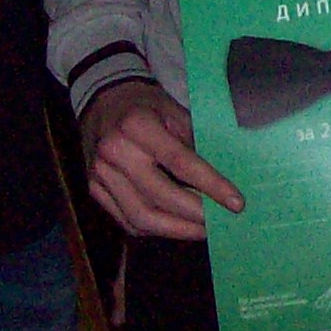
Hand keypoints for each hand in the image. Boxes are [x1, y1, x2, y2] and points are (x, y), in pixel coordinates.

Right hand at [78, 78, 242, 239]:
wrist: (104, 100)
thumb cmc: (147, 105)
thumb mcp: (175, 111)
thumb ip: (195, 143)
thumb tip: (225, 178)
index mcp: (138, 125)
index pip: (180, 162)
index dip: (210, 185)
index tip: (236, 203)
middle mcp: (115, 151)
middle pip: (159, 196)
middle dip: (195, 215)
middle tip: (220, 222)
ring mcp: (100, 174)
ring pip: (140, 217)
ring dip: (177, 229)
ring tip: (203, 230)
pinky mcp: (94, 189)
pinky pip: (127, 221)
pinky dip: (156, 229)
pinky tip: (177, 227)